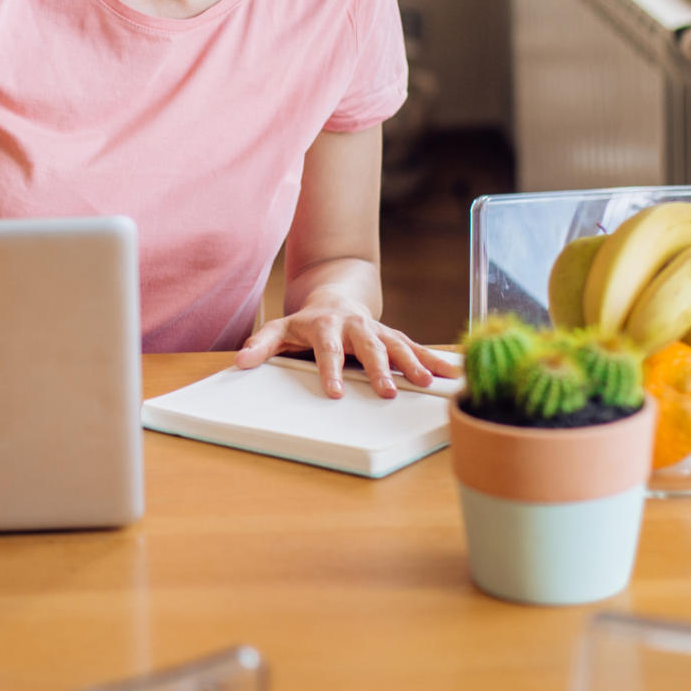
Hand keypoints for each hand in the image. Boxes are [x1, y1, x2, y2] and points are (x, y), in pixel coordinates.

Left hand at [232, 296, 460, 398]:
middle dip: (379, 369)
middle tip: (387, 392)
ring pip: (397, 344)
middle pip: (369, 347)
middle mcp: (356, 326)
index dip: (331, 370)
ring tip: (425, 383)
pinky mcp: (394, 336)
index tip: (336, 392)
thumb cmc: (306, 322)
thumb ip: (262, 344)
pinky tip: (450, 374)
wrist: (335, 297)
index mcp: (327, 326)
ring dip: (412, 364)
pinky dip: (433, 359)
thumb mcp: (280, 329)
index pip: (328, 350)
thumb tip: (240, 361)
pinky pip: (416, 347)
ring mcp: (378, 330)